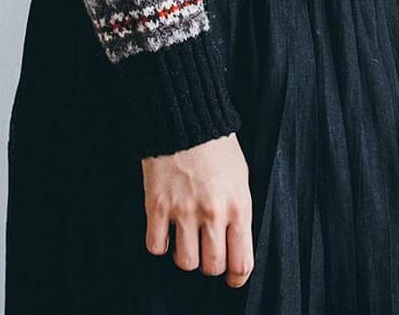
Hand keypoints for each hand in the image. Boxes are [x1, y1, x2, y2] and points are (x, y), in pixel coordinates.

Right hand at [142, 132, 252, 287]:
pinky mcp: (158, 206)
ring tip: (186, 240)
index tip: (232, 278)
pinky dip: (160, 244)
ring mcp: (184, 211)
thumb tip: (236, 242)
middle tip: (207, 252)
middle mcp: (213, 213)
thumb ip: (239, 211)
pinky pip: (156, 246)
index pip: (242, 262)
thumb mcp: (241, 178)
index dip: (237, 277)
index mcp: (239, 206)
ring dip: (185, 256)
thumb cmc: (217, 148)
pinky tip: (165, 231)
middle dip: (210, 265)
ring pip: (185, 262)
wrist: (186, 120)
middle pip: (212, 267)